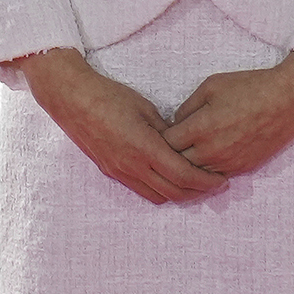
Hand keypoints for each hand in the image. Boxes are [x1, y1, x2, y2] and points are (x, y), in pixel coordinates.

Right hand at [13, 51, 227, 203]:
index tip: (222, 179)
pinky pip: (141, 189)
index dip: (206, 181)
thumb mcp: (146, 108)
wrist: (72, 99)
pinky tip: (168, 178)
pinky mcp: (111, 171)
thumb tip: (183, 143)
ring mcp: (121, 171)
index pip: (184, 175)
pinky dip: (159, 189)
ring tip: (194, 184)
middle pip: (174, 192)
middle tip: (214, 185)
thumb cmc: (109, 97)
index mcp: (145, 148)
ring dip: (178, 194)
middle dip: (198, 192)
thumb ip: (167, 130)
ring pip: (157, 196)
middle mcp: (133, 166)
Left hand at [164, 62, 293, 179]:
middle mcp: (212, 151)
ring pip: (196, 174)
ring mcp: (228, 163)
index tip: (161, 130)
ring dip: (188, 164)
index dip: (160, 137)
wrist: (289, 99)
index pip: (166, 143)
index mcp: (201, 129)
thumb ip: (187, 107)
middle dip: (171, 153)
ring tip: (187, 150)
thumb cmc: (249, 87)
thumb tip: (175, 123)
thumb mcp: (210, 86)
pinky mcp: (243, 168)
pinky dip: (207, 169)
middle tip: (170, 142)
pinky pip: (215, 175)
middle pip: (178, 163)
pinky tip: (207, 156)